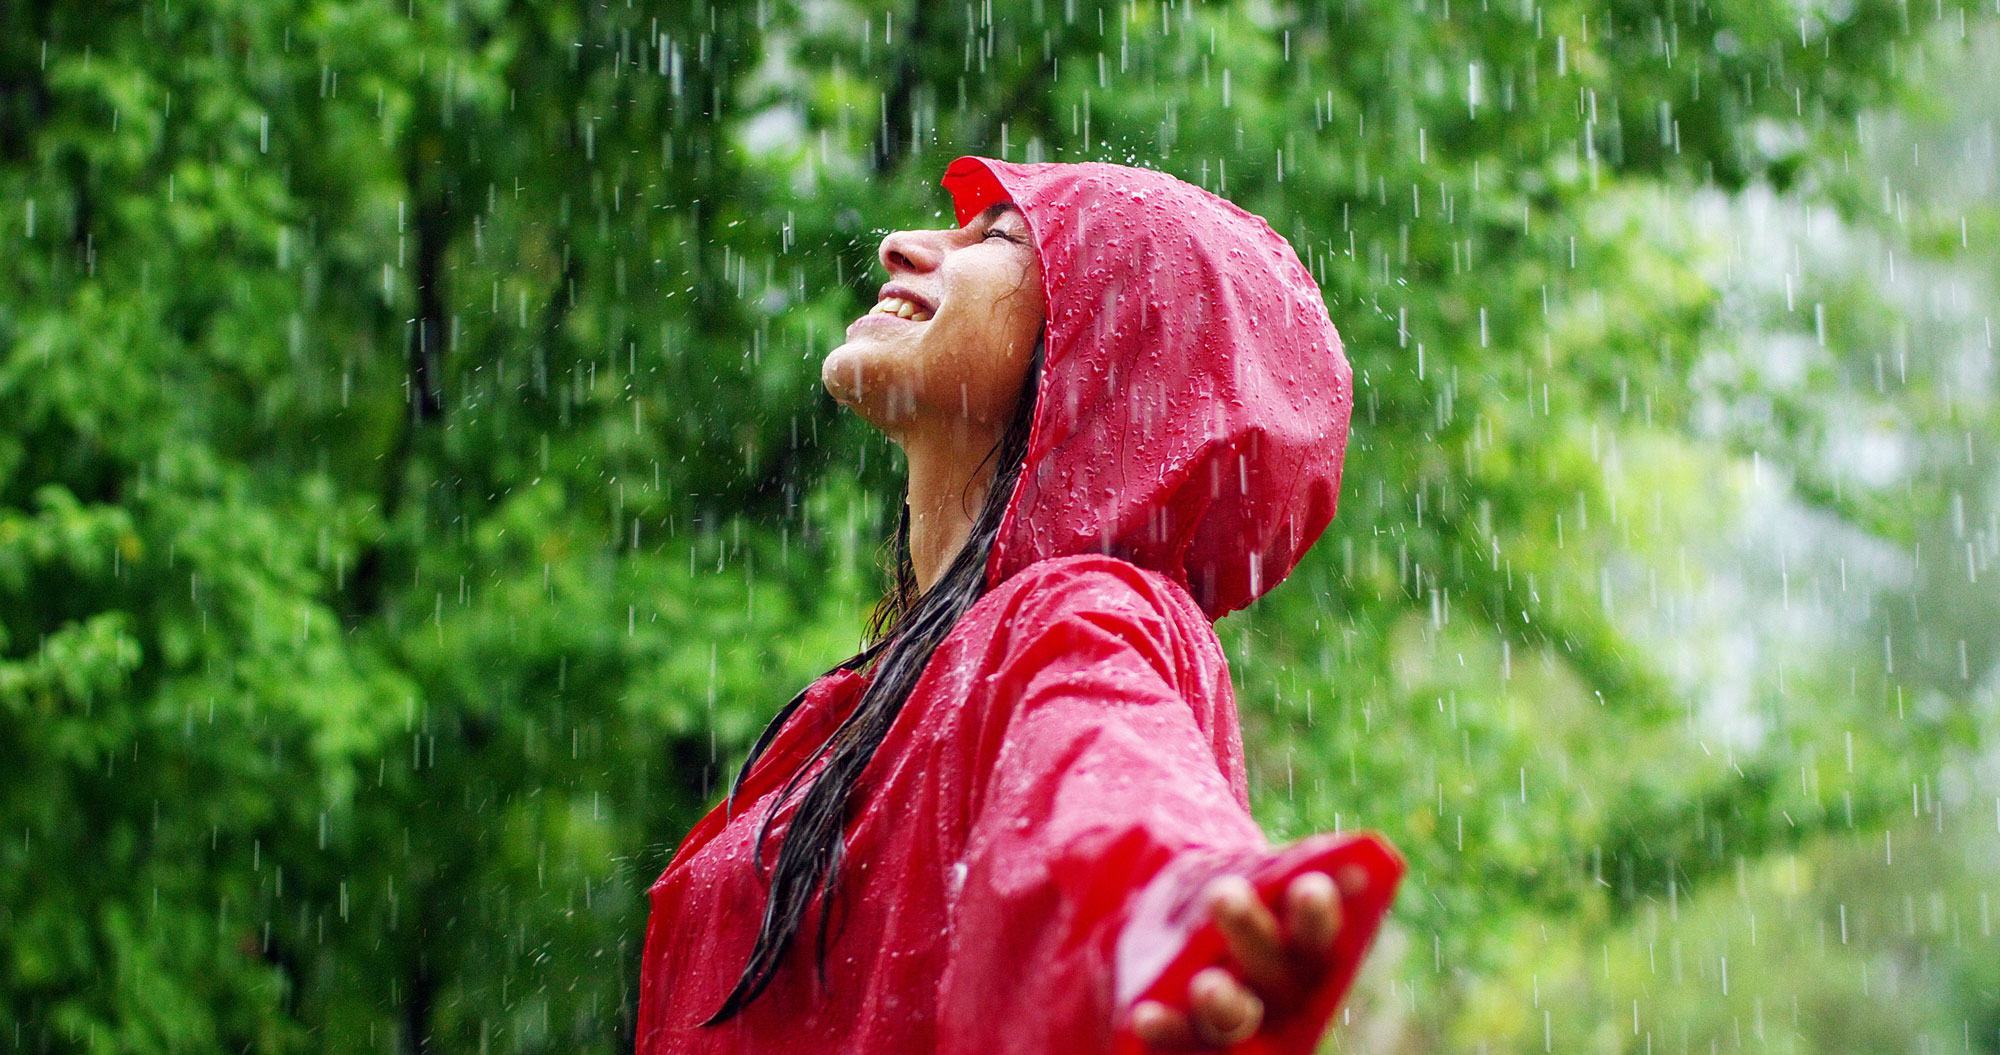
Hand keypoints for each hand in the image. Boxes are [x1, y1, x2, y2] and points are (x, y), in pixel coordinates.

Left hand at [1128, 869, 1350, 1049]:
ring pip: (1237, 1017)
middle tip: (1224, 895)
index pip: (1318, 933)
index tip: (1312, 884)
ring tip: (1206, 985)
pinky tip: (1144, 1016)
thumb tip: (1309, 851)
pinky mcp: (1198, 1042)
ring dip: (1222, 1001)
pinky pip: (1182, 1042)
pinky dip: (1166, 1030)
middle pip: (1272, 968)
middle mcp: (1282, 996)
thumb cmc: (1241, 912)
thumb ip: (1272, 875)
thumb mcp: (1254, 890)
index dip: (1317, 913)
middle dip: (1249, 931)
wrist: (1194, 953)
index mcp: (1309, 956)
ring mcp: (1241, 1023)